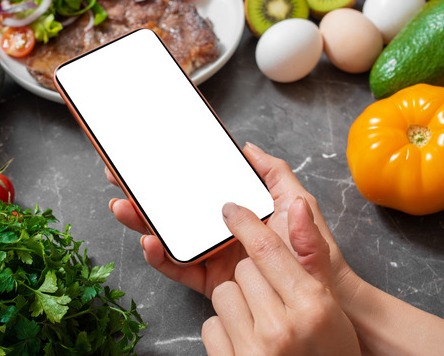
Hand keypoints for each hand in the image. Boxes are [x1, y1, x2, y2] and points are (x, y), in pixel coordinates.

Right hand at [106, 142, 359, 299]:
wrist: (327, 296)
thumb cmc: (316, 250)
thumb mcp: (296, 201)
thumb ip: (274, 173)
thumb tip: (247, 147)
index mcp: (233, 208)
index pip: (193, 185)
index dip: (166, 170)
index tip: (142, 154)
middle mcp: (216, 228)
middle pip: (170, 207)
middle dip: (141, 192)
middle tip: (117, 175)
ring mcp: (210, 253)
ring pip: (166, 234)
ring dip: (140, 220)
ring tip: (124, 207)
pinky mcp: (208, 281)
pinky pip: (177, 267)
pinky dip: (159, 256)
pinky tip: (149, 242)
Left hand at [201, 199, 359, 354]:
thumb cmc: (329, 351)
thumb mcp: (329, 303)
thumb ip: (311, 254)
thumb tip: (297, 205)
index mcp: (310, 307)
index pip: (267, 250)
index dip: (244, 223)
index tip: (230, 210)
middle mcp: (281, 329)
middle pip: (242, 271)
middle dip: (251, 277)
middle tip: (269, 296)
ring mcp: (254, 351)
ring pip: (223, 295)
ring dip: (236, 303)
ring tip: (260, 320)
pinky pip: (209, 326)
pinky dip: (223, 330)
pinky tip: (246, 340)